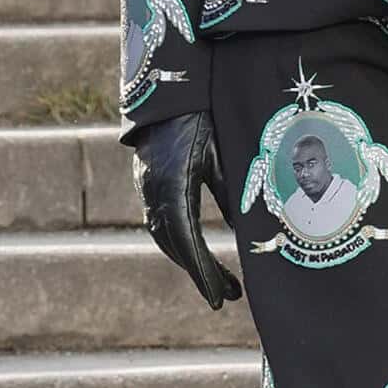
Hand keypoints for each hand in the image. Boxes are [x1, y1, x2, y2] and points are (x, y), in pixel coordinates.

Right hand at [131, 112, 240, 310]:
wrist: (167, 88)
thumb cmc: (201, 116)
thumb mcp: (221, 153)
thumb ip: (231, 192)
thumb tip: (241, 231)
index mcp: (174, 184)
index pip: (188, 240)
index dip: (204, 272)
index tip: (220, 299)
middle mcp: (154, 191)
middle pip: (175, 245)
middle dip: (200, 273)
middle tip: (227, 296)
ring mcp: (147, 187)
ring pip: (164, 237)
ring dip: (189, 262)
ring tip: (217, 281)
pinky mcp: (148, 183)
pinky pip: (160, 223)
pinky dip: (178, 244)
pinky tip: (196, 254)